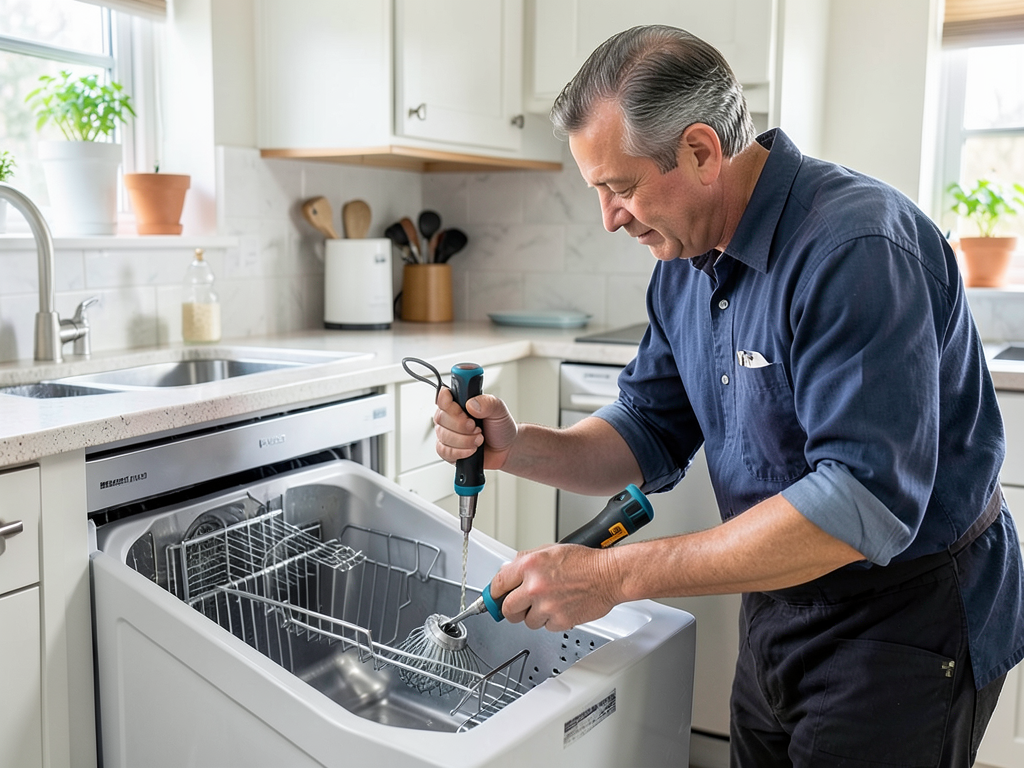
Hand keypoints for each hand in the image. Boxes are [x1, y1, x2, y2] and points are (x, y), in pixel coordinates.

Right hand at [434, 386, 517, 469]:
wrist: (506, 450)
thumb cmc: (500, 428)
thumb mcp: (499, 410)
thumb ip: (488, 403)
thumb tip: (471, 404)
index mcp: (460, 402)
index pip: (442, 398)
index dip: (448, 403)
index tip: (462, 410)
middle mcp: (450, 418)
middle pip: (441, 418)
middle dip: (461, 425)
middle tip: (476, 427)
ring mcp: (447, 434)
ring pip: (443, 436)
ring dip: (464, 440)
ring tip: (479, 439)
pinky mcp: (448, 451)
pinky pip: (444, 451)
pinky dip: (460, 451)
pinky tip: (472, 449)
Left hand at [488, 544, 621, 631]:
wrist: (609, 575)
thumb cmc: (584, 562)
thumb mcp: (550, 550)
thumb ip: (525, 561)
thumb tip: (508, 571)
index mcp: (530, 565)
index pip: (498, 584)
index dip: (495, 594)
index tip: (494, 599)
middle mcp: (535, 586)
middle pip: (507, 609)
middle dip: (511, 609)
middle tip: (518, 606)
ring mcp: (547, 606)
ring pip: (526, 621)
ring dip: (534, 615)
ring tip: (549, 602)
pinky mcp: (560, 621)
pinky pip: (545, 627)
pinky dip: (551, 621)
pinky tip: (561, 607)